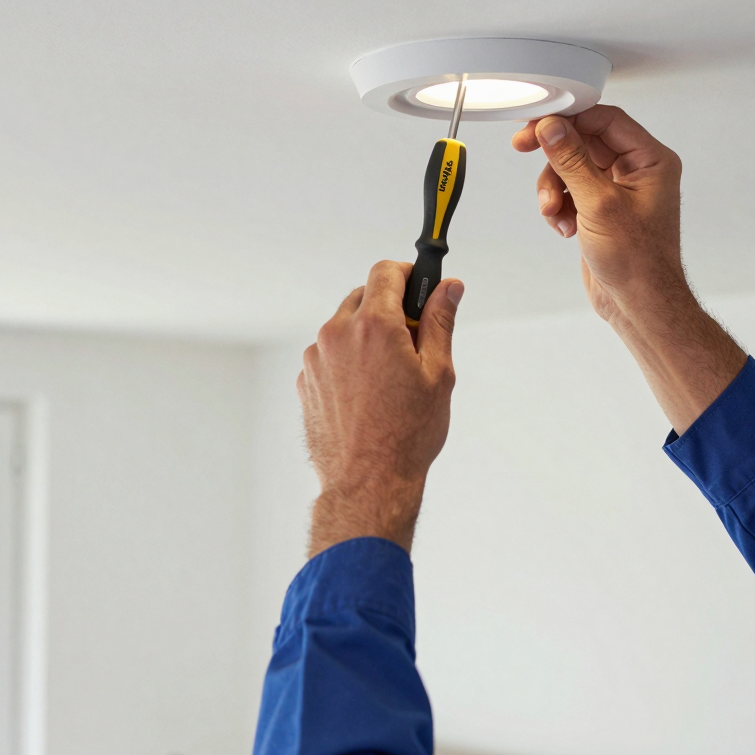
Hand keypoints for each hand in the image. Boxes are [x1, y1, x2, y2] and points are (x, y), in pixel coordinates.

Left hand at [298, 261, 461, 558]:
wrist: (368, 482)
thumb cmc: (406, 435)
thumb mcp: (438, 374)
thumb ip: (440, 322)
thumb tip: (449, 289)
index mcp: (374, 325)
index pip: (386, 272)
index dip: (407, 273)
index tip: (419, 284)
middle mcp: (337, 334)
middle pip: (363, 297)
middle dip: (388, 309)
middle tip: (412, 341)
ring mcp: (316, 358)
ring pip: (343, 328)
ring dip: (365, 337)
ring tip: (389, 378)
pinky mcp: (306, 381)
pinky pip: (329, 356)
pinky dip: (347, 363)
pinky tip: (368, 394)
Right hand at [512, 105, 684, 322]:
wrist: (637, 303)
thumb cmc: (638, 262)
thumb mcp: (599, 205)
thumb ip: (572, 161)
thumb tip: (552, 128)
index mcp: (650, 160)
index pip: (605, 120)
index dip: (570, 118)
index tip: (539, 123)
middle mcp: (636, 171)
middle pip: (583, 141)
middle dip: (555, 156)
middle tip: (524, 145)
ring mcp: (616, 191)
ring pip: (571, 167)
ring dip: (554, 187)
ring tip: (554, 211)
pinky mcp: (600, 209)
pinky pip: (569, 191)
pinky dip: (559, 206)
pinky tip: (564, 226)